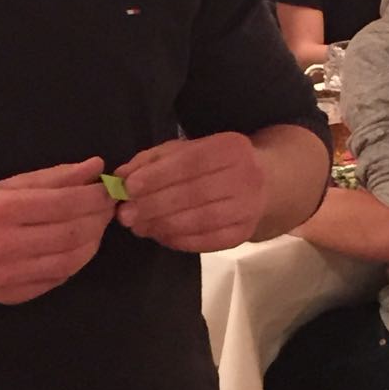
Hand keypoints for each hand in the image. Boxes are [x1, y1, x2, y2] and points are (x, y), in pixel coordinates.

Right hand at [0, 157, 113, 303]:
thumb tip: (95, 167)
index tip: (109, 189)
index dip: (95, 197)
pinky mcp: (13, 296)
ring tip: (97, 227)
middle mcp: (4, 244)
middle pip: (71, 234)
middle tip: (109, 208)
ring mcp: (8, 275)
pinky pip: (57, 280)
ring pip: (70, 261)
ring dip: (93, 243)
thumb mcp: (5, 186)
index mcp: (1, 209)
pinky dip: (75, 263)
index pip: (64, 203)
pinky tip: (77, 248)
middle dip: (99, 219)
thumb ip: (52, 177)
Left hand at [113, 132, 265, 251]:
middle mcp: (245, 178)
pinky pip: (207, 241)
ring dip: (163, 225)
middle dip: (155, 205)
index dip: (157, 176)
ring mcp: (248, 209)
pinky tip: (159, 235)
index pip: (190, 163)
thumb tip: (122, 175)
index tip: (129, 187)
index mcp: (230, 148)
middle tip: (126, 214)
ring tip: (137, 226)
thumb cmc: (216, 163)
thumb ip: (153, 160)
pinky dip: (179, 240)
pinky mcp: (243, 234)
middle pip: (194, 194)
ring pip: (200, 220)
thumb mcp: (188, 150)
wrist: (267, 182)